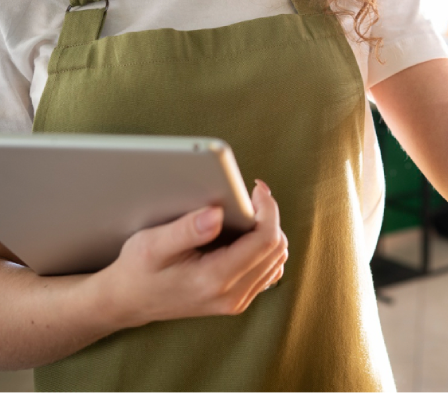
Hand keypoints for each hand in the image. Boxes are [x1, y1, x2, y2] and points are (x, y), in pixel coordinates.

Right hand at [95, 179, 287, 329]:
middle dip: (270, 216)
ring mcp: (236, 300)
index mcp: (214, 279)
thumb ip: (187, 229)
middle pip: (276, 248)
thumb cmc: (138, 269)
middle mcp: (231, 295)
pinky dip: (265, 247)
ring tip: (250, 211)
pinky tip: (247, 232)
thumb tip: (218, 213)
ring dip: (269, 230)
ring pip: (277, 258)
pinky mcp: (237, 299)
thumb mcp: (153, 244)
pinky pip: (268, 269)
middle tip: (252, 195)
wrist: (127, 301)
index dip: (268, 208)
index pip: (265, 239)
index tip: (256, 188)